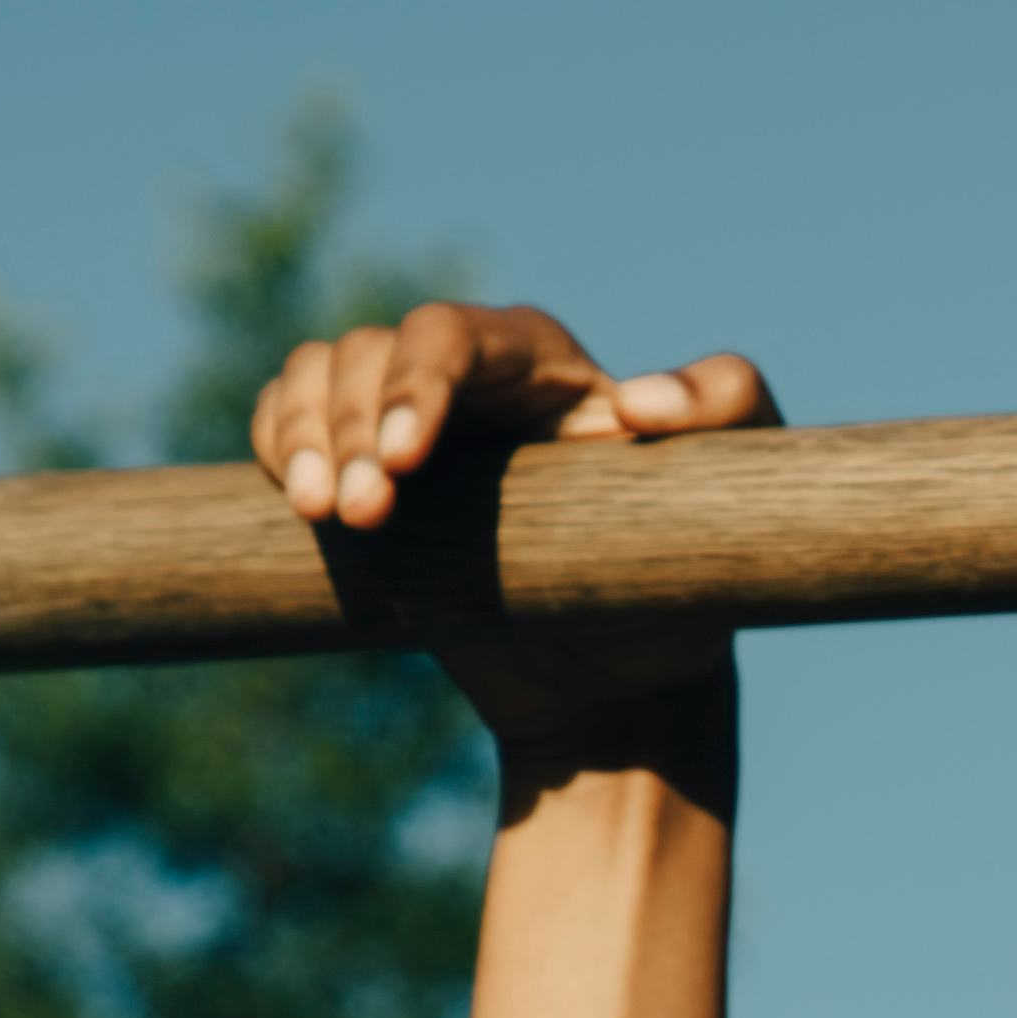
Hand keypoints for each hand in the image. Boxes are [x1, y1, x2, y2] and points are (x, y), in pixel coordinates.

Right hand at [249, 301, 780, 745]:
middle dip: (351, 427)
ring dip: (304, 437)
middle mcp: (463, 376)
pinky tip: (293, 498)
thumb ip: (731, 408)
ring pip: (318, 375)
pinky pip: (288, 418)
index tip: (405, 459)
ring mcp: (403, 421)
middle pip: (370, 352)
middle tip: (361, 517)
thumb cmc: (676, 580)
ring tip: (326, 518)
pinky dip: (277, 443)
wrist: (616, 681)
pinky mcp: (360, 471)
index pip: (453, 336)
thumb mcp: (739, 489)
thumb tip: (642, 398)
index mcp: (540, 362)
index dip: (416, 383)